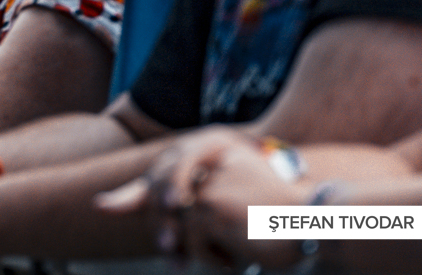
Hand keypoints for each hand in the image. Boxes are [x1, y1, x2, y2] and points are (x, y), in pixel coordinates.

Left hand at [95, 127, 308, 265]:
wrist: (319, 225)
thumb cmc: (289, 226)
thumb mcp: (244, 211)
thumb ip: (209, 210)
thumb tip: (170, 232)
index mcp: (218, 160)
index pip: (170, 175)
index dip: (134, 194)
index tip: (102, 205)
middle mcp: (208, 168)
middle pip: (166, 204)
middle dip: (158, 229)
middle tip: (158, 246)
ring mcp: (205, 187)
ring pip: (180, 229)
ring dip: (202, 253)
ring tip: (238, 258)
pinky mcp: (207, 207)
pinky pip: (193, 244)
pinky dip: (215, 261)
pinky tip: (243, 260)